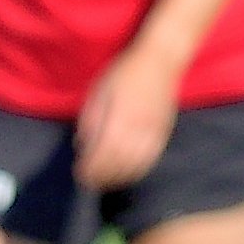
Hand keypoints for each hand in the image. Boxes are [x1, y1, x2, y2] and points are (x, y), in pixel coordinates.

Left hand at [72, 54, 182, 189]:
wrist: (161, 61)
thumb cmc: (125, 72)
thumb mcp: (99, 91)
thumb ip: (90, 119)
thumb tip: (83, 145)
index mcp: (120, 117)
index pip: (104, 153)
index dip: (91, 168)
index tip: (79, 173)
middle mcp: (139, 128)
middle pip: (120, 163)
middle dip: (103, 176)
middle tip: (88, 182)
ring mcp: (154, 131)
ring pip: (137, 164)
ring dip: (120, 176)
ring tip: (105, 181)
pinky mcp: (164, 132)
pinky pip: (151, 158)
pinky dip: (137, 170)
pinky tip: (127, 172)